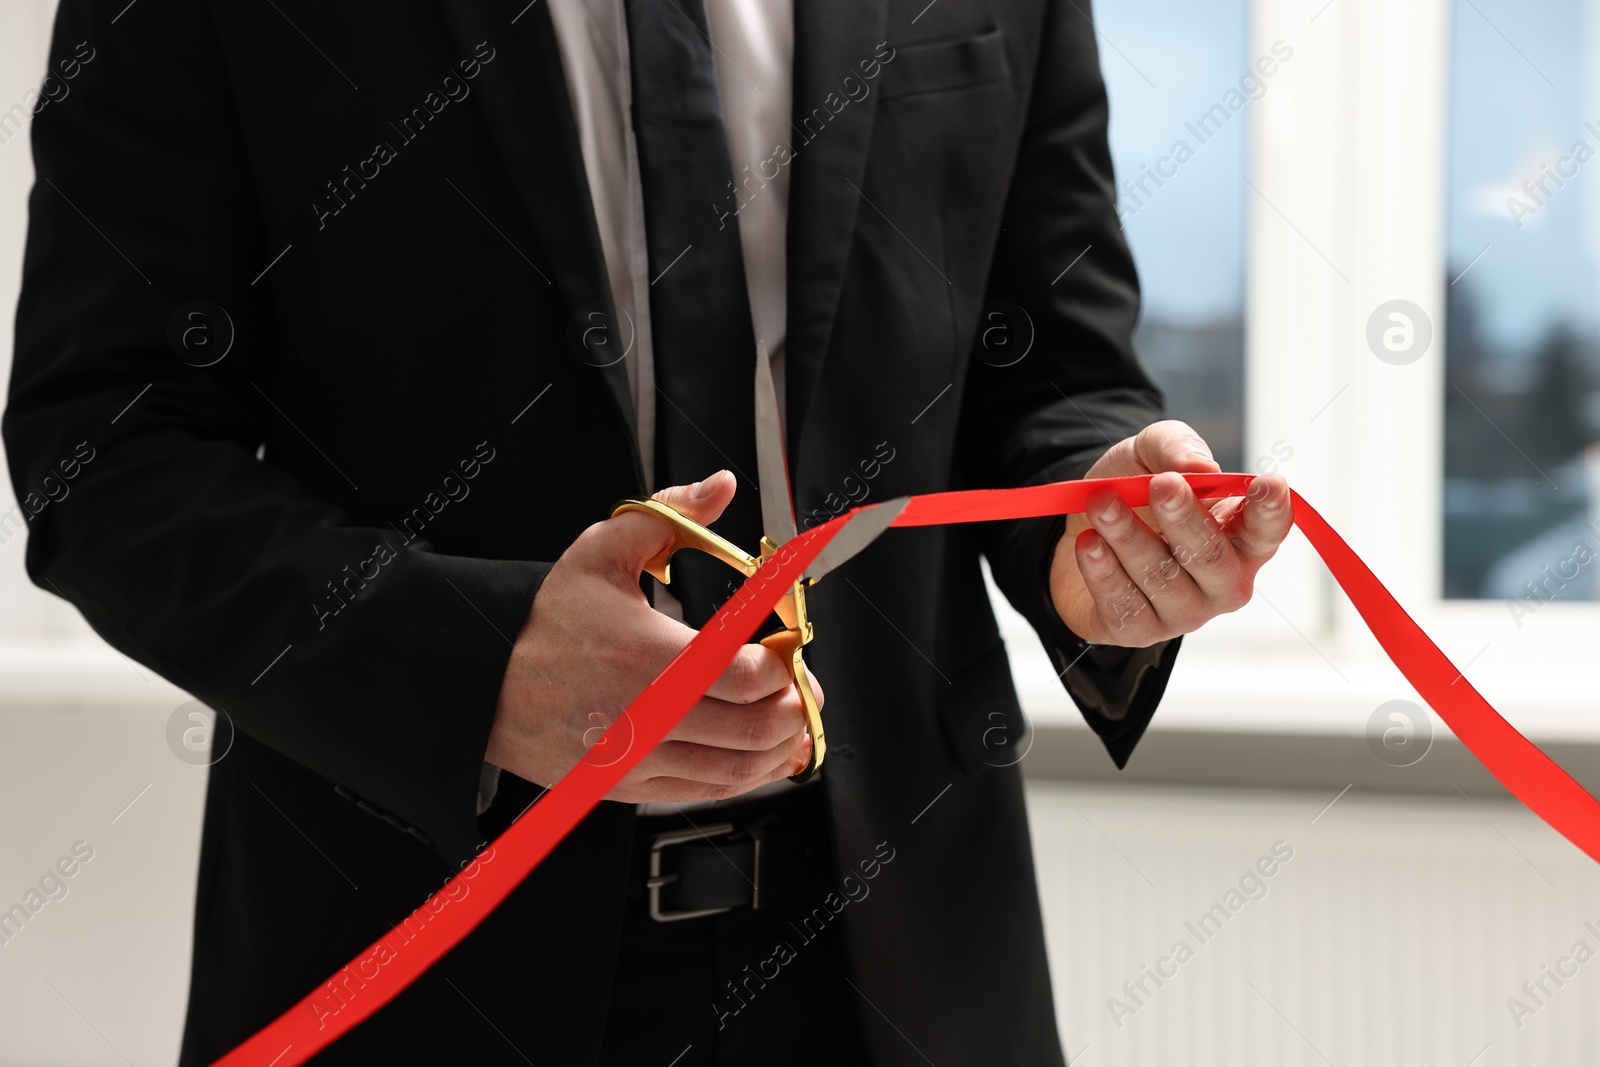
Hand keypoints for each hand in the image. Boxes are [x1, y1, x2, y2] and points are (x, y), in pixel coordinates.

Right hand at [487, 469, 817, 802]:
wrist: (482, 680)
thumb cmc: (544, 620)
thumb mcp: (601, 550)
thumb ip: (670, 514)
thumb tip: (718, 488)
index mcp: (647, 657)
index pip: (748, 675)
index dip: (787, 664)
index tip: (791, 646)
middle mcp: (646, 717)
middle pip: (754, 728)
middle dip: (795, 707)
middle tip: (803, 686)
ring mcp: (638, 760)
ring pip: (737, 771)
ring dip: (780, 749)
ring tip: (795, 723)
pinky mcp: (628, 787)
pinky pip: (706, 792)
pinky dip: (747, 778)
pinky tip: (763, 757)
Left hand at [1048, 421, 1292, 646]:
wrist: (1074, 531)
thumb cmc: (1132, 493)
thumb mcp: (1150, 454)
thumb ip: (1177, 448)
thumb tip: (1200, 468)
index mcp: (1239, 536)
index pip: (1268, 530)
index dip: (1271, 510)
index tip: (1266, 483)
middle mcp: (1222, 581)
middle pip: (1212, 557)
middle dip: (1185, 519)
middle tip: (1161, 485)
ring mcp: (1185, 612)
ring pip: (1162, 578)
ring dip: (1128, 536)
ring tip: (1101, 502)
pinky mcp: (1140, 631)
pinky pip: (1125, 604)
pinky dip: (1104, 571)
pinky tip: (1089, 543)